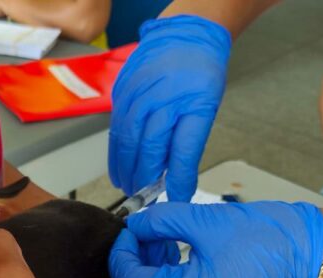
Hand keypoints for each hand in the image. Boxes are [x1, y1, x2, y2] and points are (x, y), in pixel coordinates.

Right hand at [109, 15, 230, 200]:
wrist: (183, 35)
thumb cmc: (198, 74)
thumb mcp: (206, 107)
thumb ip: (189, 143)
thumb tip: (177, 179)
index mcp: (191, 103)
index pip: (183, 150)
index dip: (179, 178)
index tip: (177, 198)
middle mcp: (161, 99)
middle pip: (149, 148)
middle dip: (144, 178)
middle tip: (142, 197)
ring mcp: (138, 94)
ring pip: (127, 141)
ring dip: (125, 168)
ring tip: (127, 187)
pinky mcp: (122, 92)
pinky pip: (116, 128)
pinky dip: (116, 151)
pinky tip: (118, 165)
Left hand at [109, 202, 322, 277]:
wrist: (314, 254)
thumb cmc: (271, 239)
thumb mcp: (204, 221)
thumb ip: (161, 223)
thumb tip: (135, 225)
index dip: (122, 258)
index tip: (126, 234)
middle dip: (133, 270)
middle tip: (140, 238)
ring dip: (151, 277)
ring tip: (161, 243)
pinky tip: (175, 257)